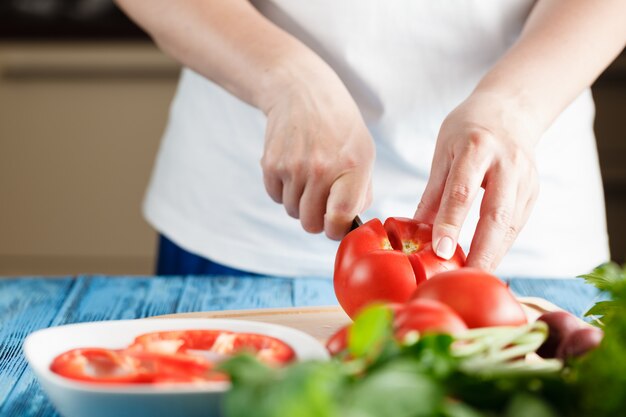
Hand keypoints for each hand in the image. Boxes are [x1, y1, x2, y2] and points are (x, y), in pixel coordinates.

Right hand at [259, 66, 374, 239]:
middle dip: (317, 218)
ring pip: (293, 212)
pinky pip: (276, 197)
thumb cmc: (338, 125)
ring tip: (308, 177)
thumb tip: (348, 223)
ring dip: (300, 202)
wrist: (302, 91)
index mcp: (351, 167)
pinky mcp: (271, 164)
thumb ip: (361, 191)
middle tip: (322, 200)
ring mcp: (293, 167)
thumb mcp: (364, 152)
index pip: (339, 218)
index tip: (336, 224)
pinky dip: (283, 190)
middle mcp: (320, 169)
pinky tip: (293, 169)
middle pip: (311, 223)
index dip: (337, 229)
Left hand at [414, 92, 540, 271]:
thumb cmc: (469, 130)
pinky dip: (500, 247)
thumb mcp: (443, 153)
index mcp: (476, 148)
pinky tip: (486, 263)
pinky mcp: (533, 192)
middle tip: (465, 280)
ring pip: (510, 226)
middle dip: (482, 253)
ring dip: (493, 256)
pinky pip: (516, 225)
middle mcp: (507, 164)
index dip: (451, 224)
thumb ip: (433, 194)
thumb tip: (415, 233)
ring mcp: (525, 179)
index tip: (441, 252)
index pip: (462, 192)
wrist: (511, 109)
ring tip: (473, 280)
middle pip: (496, 216)